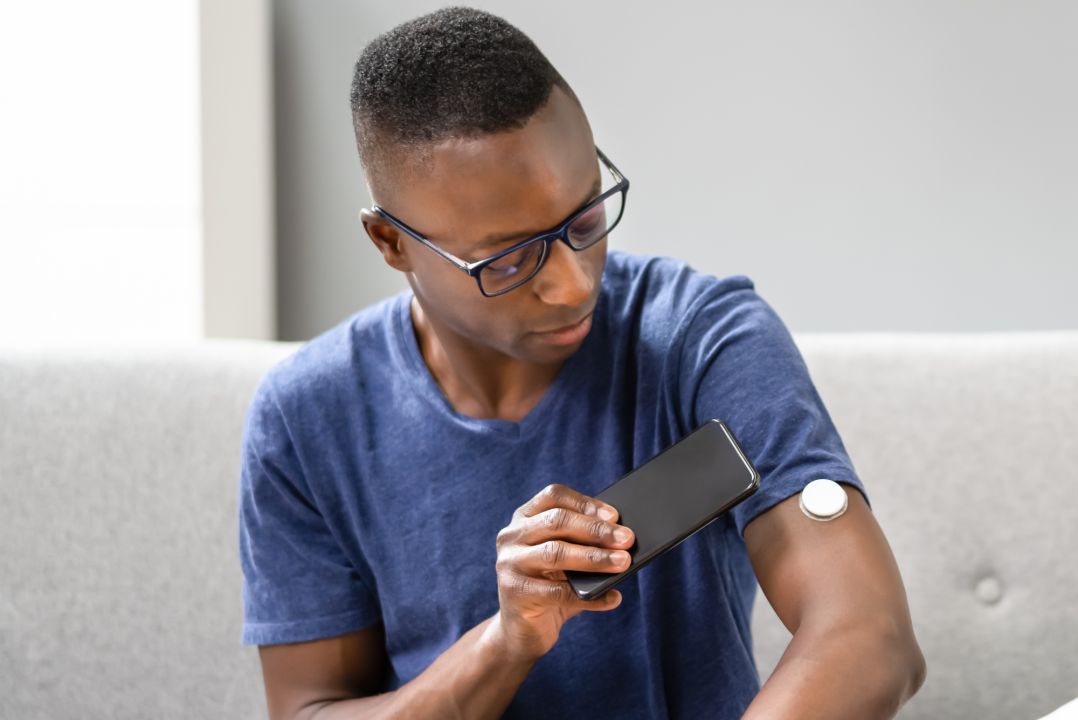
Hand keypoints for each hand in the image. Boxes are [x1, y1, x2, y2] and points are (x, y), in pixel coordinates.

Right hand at [490, 483, 634, 661]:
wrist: (521, 630)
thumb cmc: (550, 586)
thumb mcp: (565, 558)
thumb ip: (583, 543)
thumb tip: (622, 538)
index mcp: (524, 518)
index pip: (553, 496)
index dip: (584, 503)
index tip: (614, 516)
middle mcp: (511, 536)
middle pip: (556, 522)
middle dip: (595, 530)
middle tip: (626, 539)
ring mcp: (509, 564)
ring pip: (555, 553)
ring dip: (594, 558)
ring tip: (622, 563)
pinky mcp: (515, 594)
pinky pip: (558, 593)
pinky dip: (590, 597)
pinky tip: (611, 598)